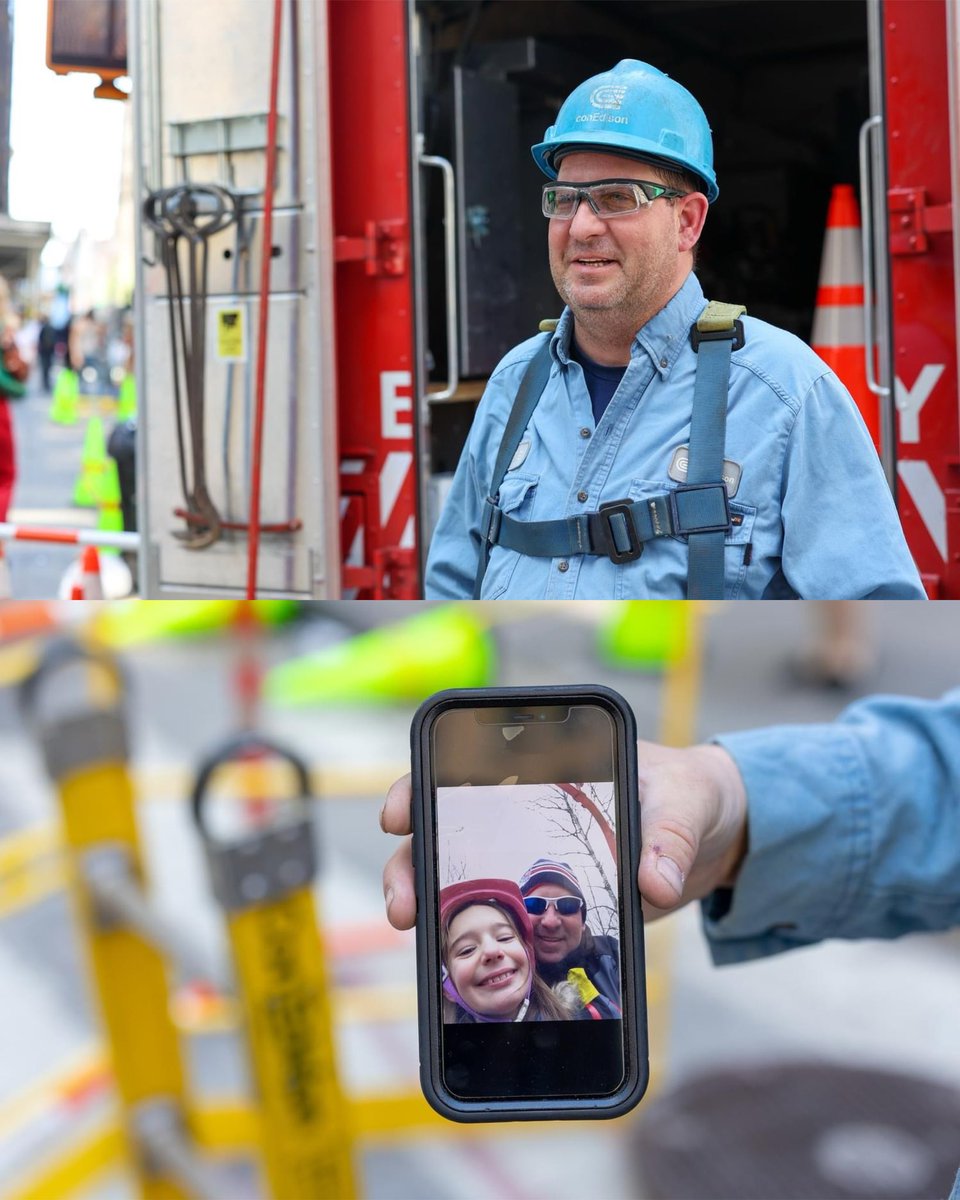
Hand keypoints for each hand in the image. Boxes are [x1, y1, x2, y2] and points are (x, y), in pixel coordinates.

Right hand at [381, 740, 748, 928]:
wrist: (719, 834)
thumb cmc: (692, 794)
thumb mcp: (687, 803)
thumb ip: (670, 838)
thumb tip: (654, 883)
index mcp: (546, 769)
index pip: (466, 769)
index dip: (421, 786)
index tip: (401, 815)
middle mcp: (525, 814)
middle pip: (449, 832)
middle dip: (412, 863)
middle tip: (404, 903)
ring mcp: (536, 860)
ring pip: (467, 879)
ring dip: (435, 904)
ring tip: (419, 935)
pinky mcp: (556, 903)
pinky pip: (509, 919)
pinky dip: (484, 937)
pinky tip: (463, 960)